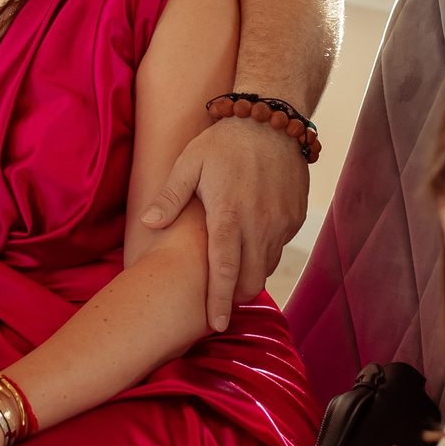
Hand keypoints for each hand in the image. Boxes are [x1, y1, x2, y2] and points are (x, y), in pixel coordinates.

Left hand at [138, 116, 309, 331]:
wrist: (272, 121)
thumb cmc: (224, 142)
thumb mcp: (190, 163)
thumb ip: (170, 197)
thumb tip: (149, 224)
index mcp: (229, 214)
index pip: (225, 270)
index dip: (219, 301)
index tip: (216, 324)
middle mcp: (259, 223)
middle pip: (251, 279)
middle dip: (236, 297)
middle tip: (220, 303)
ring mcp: (281, 221)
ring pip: (268, 266)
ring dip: (251, 277)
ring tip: (234, 279)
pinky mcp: (295, 216)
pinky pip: (280, 247)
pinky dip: (266, 255)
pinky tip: (251, 247)